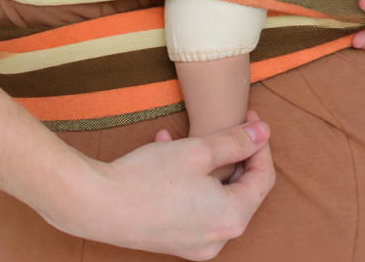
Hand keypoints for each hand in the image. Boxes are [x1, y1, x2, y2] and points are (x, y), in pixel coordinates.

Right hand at [69, 113, 273, 258]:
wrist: (100, 206)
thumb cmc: (149, 178)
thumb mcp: (198, 150)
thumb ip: (236, 142)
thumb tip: (264, 133)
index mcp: (232, 218)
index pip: (262, 177)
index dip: (260, 144)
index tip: (251, 119)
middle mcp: (219, 239)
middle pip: (242, 190)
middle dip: (236, 154)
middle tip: (228, 124)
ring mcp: (197, 245)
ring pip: (217, 196)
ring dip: (209, 164)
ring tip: (187, 136)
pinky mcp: (177, 241)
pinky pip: (196, 207)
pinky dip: (191, 180)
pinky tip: (167, 152)